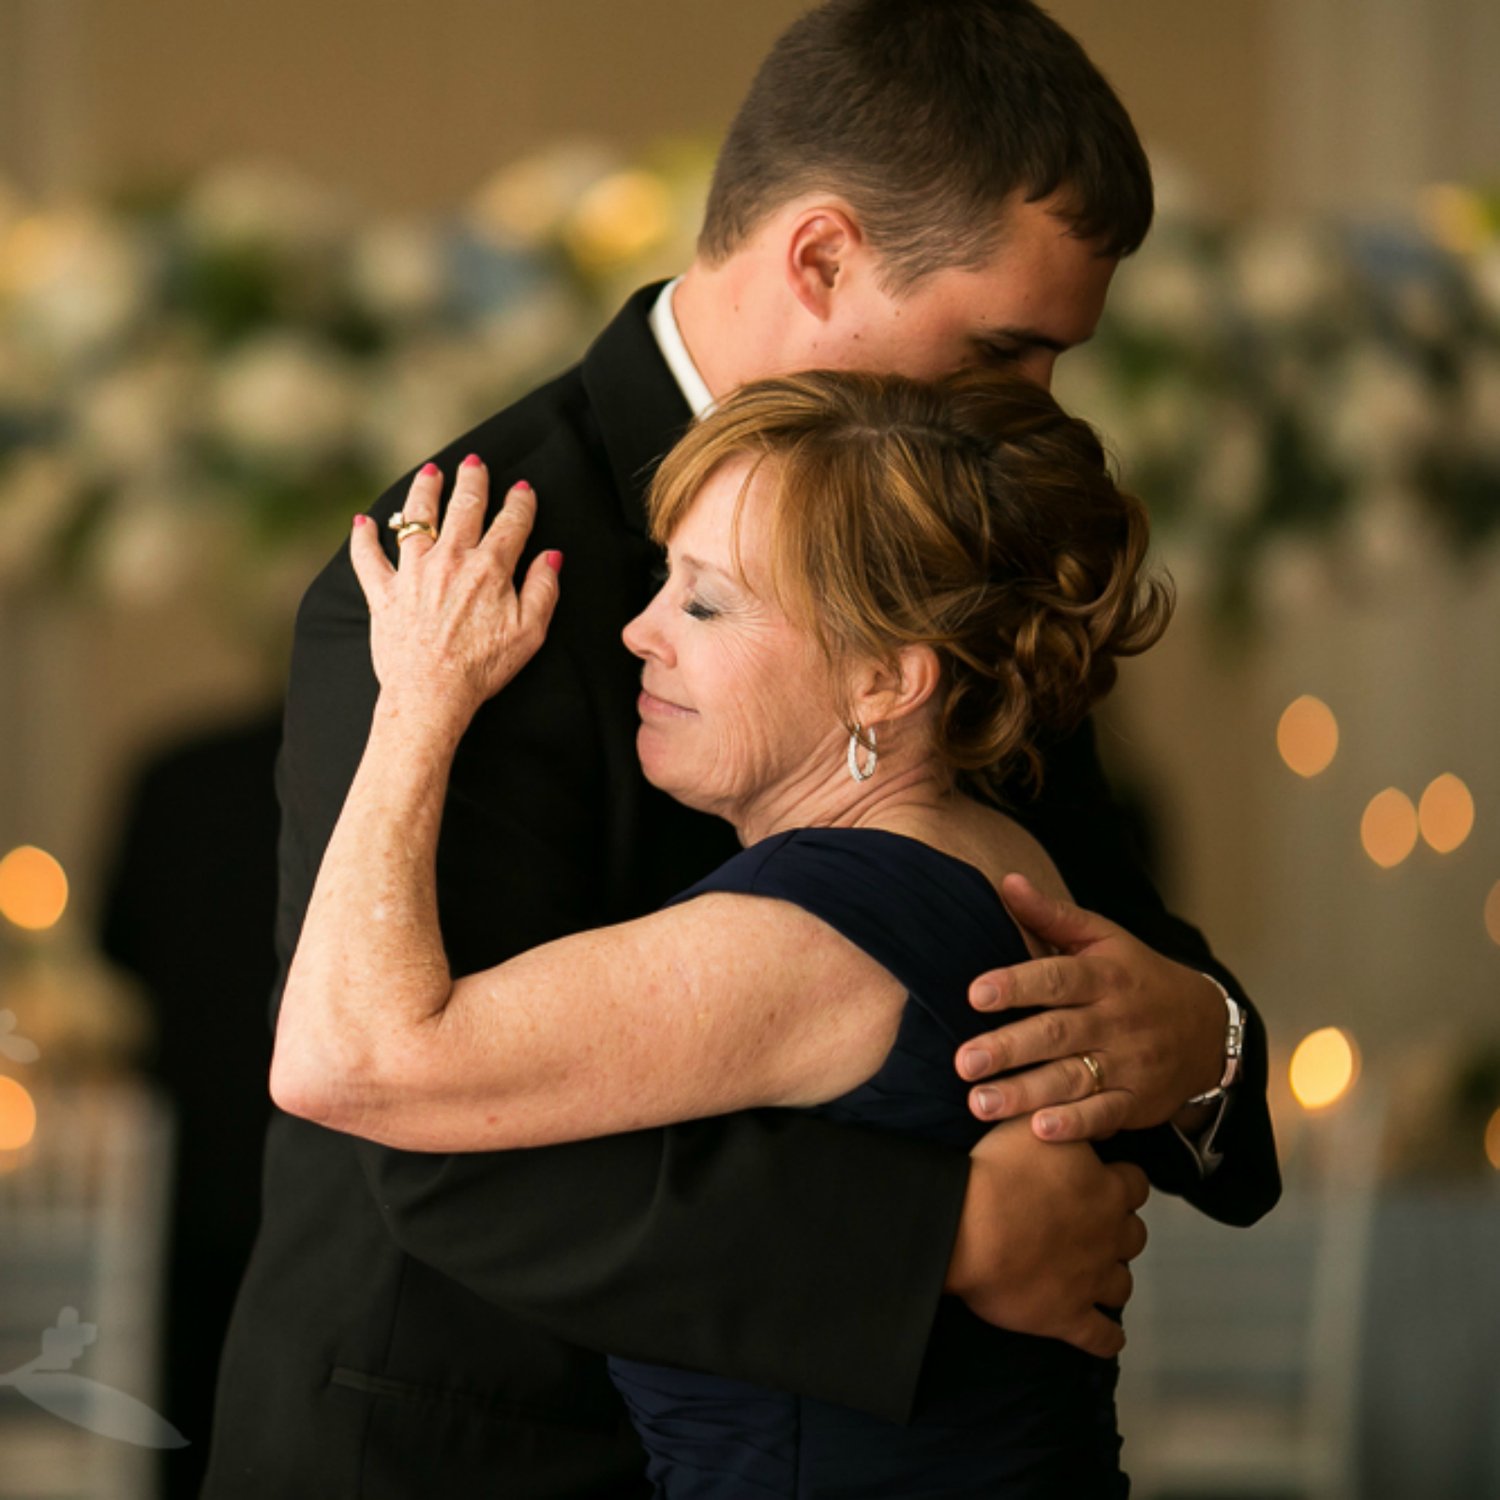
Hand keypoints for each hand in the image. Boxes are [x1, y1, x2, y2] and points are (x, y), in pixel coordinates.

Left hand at [351, 457, 561, 730]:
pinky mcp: (383, 592)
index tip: (523, 489)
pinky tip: (362, 523)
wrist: (431, 693)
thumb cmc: (483, 668)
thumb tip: (551, 557)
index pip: (511, 522)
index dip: (520, 502)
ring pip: (415, 518)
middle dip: (472, 481)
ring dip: (424, 492)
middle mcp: (449, 559)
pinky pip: (367, 558)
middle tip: (474, 464)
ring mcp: (412, 573)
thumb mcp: (530, 632)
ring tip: (430, 473)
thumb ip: (543, 589)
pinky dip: (363, 539)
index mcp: (489, 568)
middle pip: (463, 507)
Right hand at [944, 1118, 1147, 1356]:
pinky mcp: (1069, 1317)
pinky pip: (1102, 1338)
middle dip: (1117, 1231)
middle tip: (1092, 1226)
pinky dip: (1106, 1338)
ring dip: (1111, 1278)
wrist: (965, 1225)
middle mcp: (1108, 1234)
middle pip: (1134, 1235)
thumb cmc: (995, 1170)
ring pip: (1122, 1285)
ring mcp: (1092, 1279)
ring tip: (1092, 1274)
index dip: (1120, 1183)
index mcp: (1104, 1188)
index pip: (1136, 1184)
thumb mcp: (1032, 1123)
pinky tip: (1105, 1336)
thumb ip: (1065, 1116)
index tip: (1102, 1182)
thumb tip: (1087, 1110)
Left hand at [956, 875, 1224, 1141]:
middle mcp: (1116, 1020)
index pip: (1058, 978)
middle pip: (1057, 1034)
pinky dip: (1075, 1125)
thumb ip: (1053, 916)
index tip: (976, 994)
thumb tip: (1006, 881)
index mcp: (1105, 976)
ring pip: (1073, 1079)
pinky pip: (1104, 1115)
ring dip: (1025, 1094)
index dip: (1017, 984)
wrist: (1209, 1029)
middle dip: (1008, 1048)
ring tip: (979, 1102)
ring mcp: (1129, 1063)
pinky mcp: (1137, 1102)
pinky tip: (1039, 1131)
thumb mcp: (1105, 940)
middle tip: (963, 1061)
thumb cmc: (1138, 977)